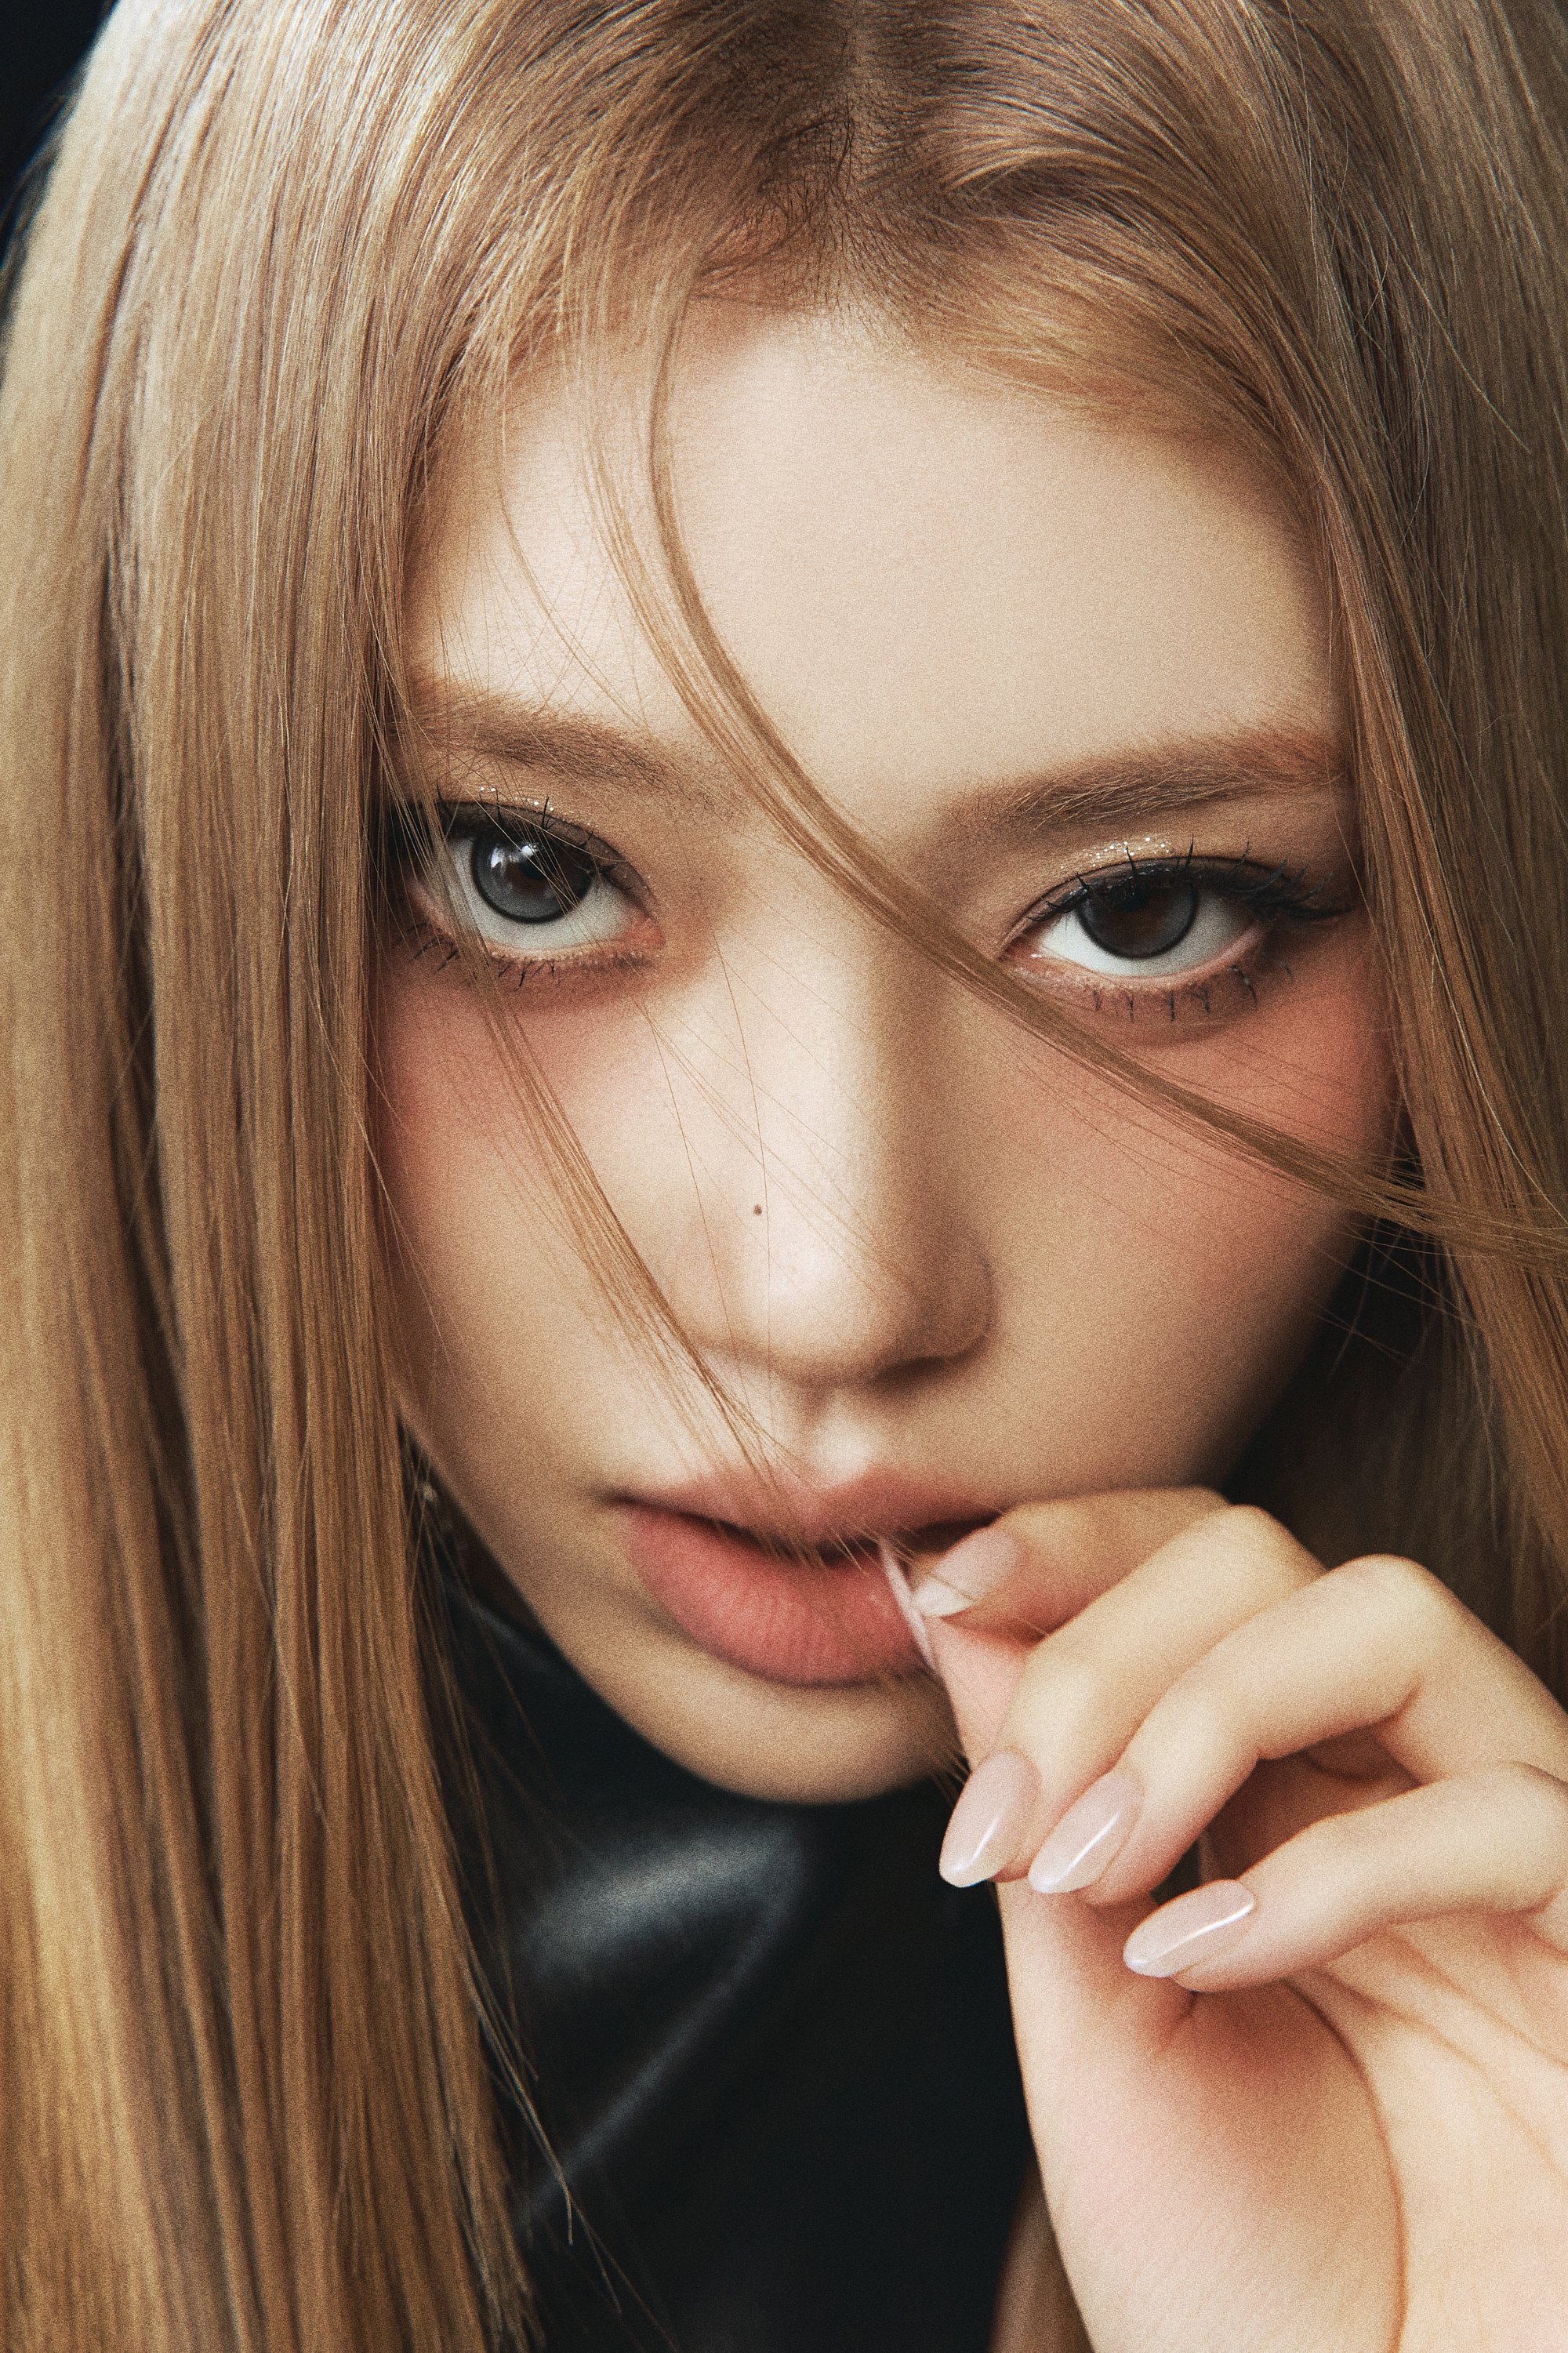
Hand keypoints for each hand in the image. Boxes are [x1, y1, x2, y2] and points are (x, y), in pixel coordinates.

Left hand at [917, 1496, 1567, 2352]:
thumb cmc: (1237, 2277)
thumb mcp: (1092, 2018)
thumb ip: (1048, 1812)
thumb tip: (958, 1607)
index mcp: (1281, 1791)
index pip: (1197, 1566)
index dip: (1075, 1543)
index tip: (940, 1591)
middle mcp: (1399, 1788)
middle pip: (1268, 1556)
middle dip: (1103, 1650)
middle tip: (1010, 1817)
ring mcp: (1515, 1859)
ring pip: (1393, 1617)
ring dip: (1206, 1709)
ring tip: (1095, 1863)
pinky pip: (1507, 1816)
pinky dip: (1324, 1870)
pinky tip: (1200, 1956)